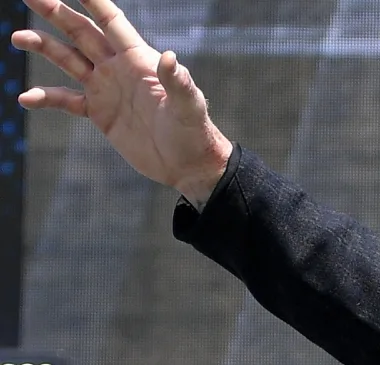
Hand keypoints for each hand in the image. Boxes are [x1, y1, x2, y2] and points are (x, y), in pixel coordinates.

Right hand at [11, 0, 230, 204]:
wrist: (188, 166)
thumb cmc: (194, 133)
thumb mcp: (189, 107)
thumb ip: (179, 83)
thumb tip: (170, 58)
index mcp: (139, 59)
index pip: (110, 21)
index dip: (92, 0)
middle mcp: (118, 68)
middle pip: (81, 32)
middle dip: (56, 12)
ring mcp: (106, 89)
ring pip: (67, 59)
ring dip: (43, 46)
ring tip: (17, 37)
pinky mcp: (99, 113)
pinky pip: (65, 100)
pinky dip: (45, 98)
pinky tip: (26, 98)